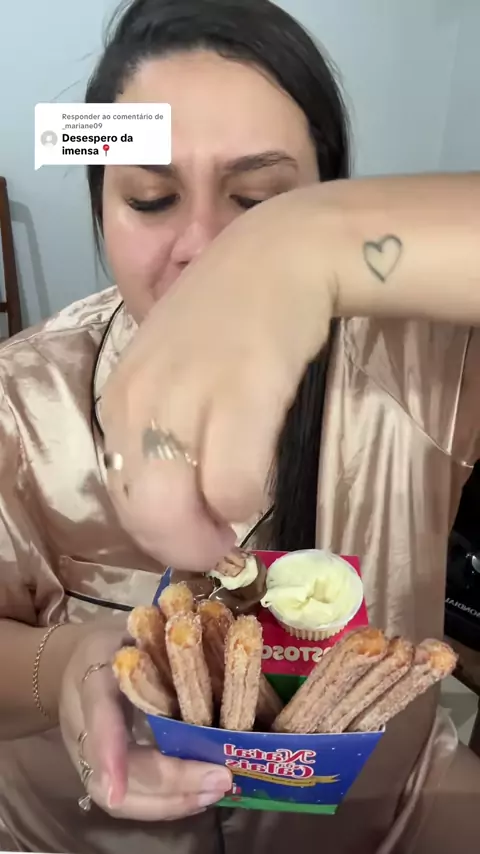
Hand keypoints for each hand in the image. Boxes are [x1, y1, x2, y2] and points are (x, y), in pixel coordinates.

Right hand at [59, 622, 231, 819]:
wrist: (69, 663)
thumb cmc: (113, 644)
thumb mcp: (133, 630)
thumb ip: (164, 641)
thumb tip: (220, 643)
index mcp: (93, 679)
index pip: (99, 716)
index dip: (108, 751)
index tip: (116, 789)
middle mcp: (85, 727)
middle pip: (122, 768)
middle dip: (171, 781)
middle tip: (221, 778)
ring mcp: (88, 756)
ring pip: (124, 797)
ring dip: (172, 801)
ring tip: (215, 792)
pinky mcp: (98, 774)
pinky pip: (130, 800)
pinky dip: (166, 805)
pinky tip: (199, 797)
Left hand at [102, 188, 333, 569]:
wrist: (278, 258)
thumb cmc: (226, 323)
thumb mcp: (170, 376)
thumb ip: (162, 433)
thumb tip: (181, 507)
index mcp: (119, 401)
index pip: (121, 499)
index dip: (160, 532)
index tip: (194, 532)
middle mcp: (139, 401)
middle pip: (143, 515)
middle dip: (184, 547)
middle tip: (221, 544)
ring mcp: (186, 395)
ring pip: (179, 510)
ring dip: (214, 532)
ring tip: (238, 509)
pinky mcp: (242, 391)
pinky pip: (234, 486)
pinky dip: (246, 500)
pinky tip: (260, 476)